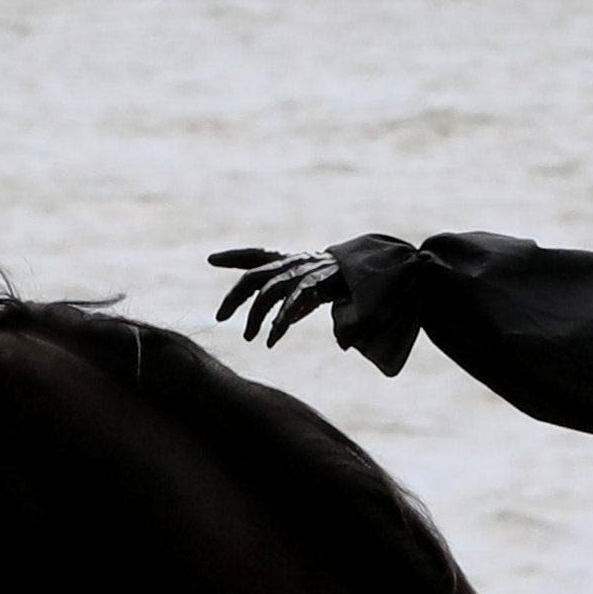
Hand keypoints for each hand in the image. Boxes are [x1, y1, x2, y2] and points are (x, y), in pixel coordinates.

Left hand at [213, 241, 413, 353]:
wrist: (381, 273)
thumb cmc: (348, 284)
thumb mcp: (315, 290)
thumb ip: (295, 303)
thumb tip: (280, 323)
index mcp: (292, 262)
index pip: (257, 254)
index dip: (234, 255)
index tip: (211, 259)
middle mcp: (294, 264)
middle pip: (254, 277)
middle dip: (234, 297)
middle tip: (221, 319)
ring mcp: (305, 272)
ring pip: (269, 292)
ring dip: (256, 317)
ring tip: (250, 338)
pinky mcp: (317, 284)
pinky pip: (291, 303)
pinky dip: (279, 322)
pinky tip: (271, 339)